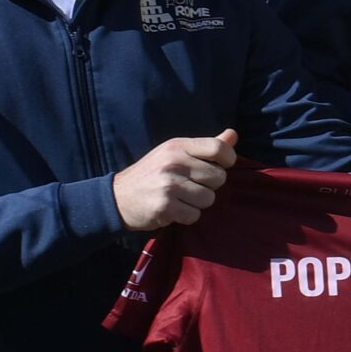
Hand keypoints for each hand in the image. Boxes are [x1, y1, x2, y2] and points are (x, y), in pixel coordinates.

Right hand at [113, 129, 237, 229]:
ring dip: (197, 203)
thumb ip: (206, 147)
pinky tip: (173, 209)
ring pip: (209, 198)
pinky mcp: (165, 206)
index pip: (218, 148)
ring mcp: (168, 184)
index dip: (228, 160)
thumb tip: (233, 135)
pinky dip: (187, 216)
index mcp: (177, 146)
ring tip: (180, 198)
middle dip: (209, 185)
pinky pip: (195, 215)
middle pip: (219, 177)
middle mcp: (173, 163)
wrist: (117, 198)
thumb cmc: (152, 174)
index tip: (220, 167)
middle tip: (190, 186)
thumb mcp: (174, 153)